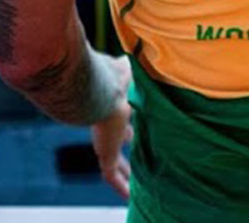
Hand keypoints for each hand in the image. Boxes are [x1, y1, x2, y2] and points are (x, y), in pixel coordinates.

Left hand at [90, 55, 132, 199]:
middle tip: (133, 143)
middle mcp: (107, 120)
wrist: (97, 91)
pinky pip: (112, 175)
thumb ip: (138, 63)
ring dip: (124, 170)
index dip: (128, 115)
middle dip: (126, 137)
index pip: (122, 110)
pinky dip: (120, 186)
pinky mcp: (104, 152)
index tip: (135, 121)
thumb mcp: (130, 68)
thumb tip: (151, 52)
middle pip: (117, 133)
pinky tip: (128, 196)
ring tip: (134, 182)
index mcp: (115, 100)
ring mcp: (104, 138)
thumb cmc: (114, 75)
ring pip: (113, 159)